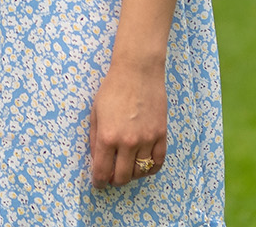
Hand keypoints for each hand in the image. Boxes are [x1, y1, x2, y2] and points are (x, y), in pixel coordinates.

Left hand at [87, 57, 166, 187]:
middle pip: (122, 177)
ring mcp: (146, 140)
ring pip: (140, 172)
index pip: (102, 171)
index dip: (99, 182)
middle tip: (111, 177)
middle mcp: (127, 142)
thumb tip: (97, 160)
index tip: (98, 183)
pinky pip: (158, 163)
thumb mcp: (95, 113)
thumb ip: (94, 139)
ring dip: (131, 175)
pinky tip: (143, 166)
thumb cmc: (112, 89)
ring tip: (126, 169)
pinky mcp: (161, 135)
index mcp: (107, 136)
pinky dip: (150, 169)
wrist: (138, 72)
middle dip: (114, 181)